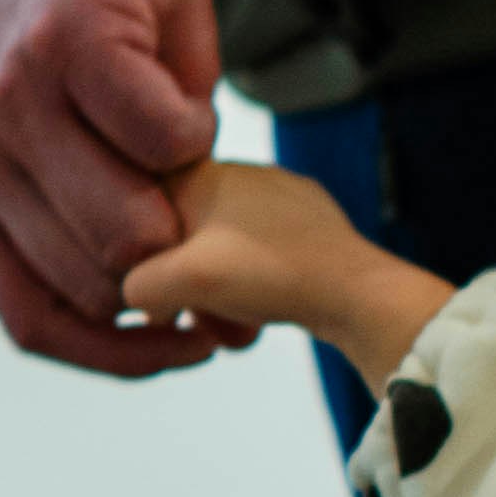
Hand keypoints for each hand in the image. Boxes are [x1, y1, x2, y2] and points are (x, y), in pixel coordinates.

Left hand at [0, 0, 228, 377]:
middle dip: (176, 270)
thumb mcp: (68, 137)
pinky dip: (196, 129)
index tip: (191, 346)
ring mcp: (9, 103)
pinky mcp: (64, 50)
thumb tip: (189, 314)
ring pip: (129, 226)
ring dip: (188, 199)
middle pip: (96, 281)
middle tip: (223, 229)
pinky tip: (187, 97)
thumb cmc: (95, 25)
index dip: (122, 354)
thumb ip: (106, 217)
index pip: (35, 319)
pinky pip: (163, 139)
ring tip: (195, 152)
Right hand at [122, 159, 451, 392]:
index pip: (136, 210)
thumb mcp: (184, 281)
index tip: (158, 296)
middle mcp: (234, 173)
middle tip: (196, 318)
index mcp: (198, 171)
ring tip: (232, 325)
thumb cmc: (272, 275)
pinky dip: (247, 293)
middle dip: (182, 288)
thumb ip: (136, 285)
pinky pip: (253, 260)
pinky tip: (258, 318)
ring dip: (215, 297)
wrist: (360, 292)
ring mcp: (272, 198)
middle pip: (175, 239)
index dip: (140, 262)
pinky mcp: (301, 225)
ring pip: (216, 255)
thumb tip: (136, 298)